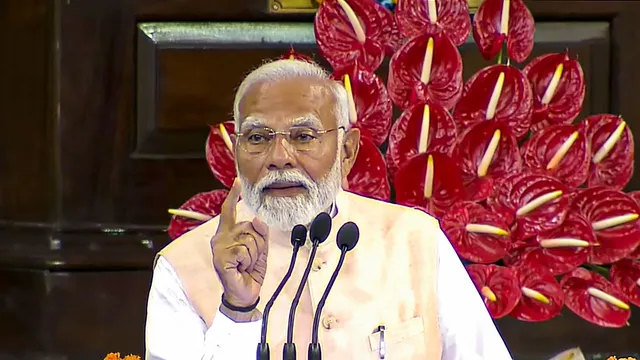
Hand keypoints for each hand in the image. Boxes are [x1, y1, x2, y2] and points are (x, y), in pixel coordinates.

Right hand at [211, 178, 268, 313]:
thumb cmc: (249, 271)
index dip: (233, 195)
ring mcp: (219, 247)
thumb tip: (257, 218)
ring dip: (254, 254)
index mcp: (227, 233)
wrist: (244, 294)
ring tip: (244, 265)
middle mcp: (220, 237)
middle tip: (249, 260)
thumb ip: (260, 232)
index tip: (238, 181)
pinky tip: (240, 269)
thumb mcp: (260, 249)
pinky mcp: (221, 258)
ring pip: (249, 239)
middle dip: (257, 244)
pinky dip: (248, 261)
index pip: (229, 211)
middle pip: (249, 227)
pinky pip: (244, 251)